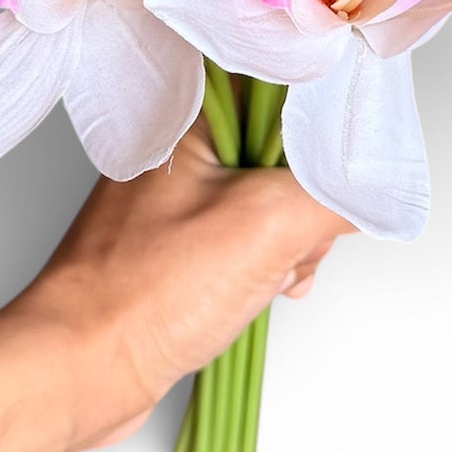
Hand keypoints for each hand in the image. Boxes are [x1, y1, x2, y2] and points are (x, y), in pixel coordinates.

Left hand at [13, 126, 354, 447]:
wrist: (80, 369)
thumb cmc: (146, 291)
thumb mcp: (267, 226)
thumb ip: (333, 192)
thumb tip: (371, 187)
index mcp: (189, 115)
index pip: (278, 82)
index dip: (319, 118)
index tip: (345, 150)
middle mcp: (180, 147)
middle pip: (284, 148)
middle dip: (308, 197)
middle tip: (297, 234)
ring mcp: (177, 199)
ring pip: (270, 198)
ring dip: (291, 240)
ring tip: (275, 273)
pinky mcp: (178, 245)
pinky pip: (247, 238)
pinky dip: (268, 264)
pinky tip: (267, 291)